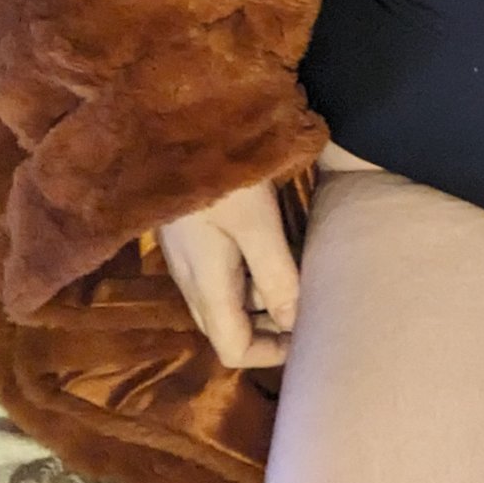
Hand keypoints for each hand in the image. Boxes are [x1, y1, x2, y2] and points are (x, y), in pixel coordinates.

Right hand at [156, 178, 300, 368]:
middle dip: (271, 328)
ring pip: (229, 298)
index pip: (233, 350)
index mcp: (207, 287)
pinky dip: (253, 272)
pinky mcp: (191, 235)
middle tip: (313, 306)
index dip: (271, 354)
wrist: (170, 128)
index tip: (308, 336)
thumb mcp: (256, 224)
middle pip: (231, 328)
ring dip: (264, 297)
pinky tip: (281, 246)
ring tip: (305, 275)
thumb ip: (276, 274)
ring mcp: (188, 258)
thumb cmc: (218, 173)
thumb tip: (296, 321)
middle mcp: (192, 281)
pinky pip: (223, 271)